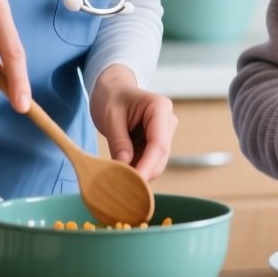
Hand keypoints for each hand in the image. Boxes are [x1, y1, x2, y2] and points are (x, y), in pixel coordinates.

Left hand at [89, 65, 176, 180]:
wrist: (112, 90)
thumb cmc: (111, 97)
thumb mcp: (110, 117)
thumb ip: (119, 142)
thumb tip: (124, 167)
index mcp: (160, 108)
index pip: (158, 143)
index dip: (148, 165)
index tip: (135, 182)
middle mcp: (167, 122)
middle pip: (160, 156)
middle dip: (143, 172)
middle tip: (120, 187)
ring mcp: (164, 134)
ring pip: (156, 162)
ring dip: (138, 172)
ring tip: (117, 179)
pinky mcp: (156, 143)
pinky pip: (149, 162)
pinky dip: (136, 169)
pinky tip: (121, 173)